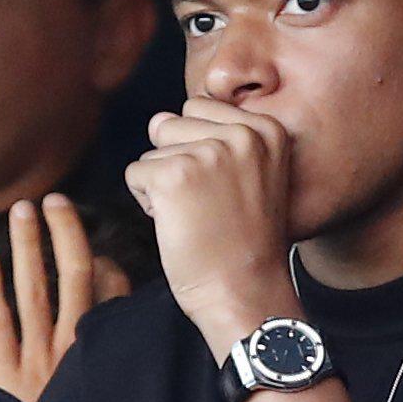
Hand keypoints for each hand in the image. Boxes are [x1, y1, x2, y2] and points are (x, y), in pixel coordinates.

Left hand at [0, 194, 128, 401]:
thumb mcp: (110, 401)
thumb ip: (113, 367)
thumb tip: (122, 332)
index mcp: (104, 353)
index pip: (113, 291)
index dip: (106, 262)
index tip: (98, 247)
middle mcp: (76, 349)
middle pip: (76, 276)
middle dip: (65, 234)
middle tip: (55, 199)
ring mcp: (40, 359)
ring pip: (35, 290)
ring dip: (29, 246)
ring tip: (22, 210)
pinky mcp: (8, 376)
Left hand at [125, 98, 297, 357]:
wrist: (246, 293)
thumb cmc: (244, 242)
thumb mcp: (253, 176)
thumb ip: (215, 138)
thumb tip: (157, 119)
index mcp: (267, 129)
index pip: (201, 109)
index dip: (201, 151)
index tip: (227, 190)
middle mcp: (242, 133)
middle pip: (173, 125)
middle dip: (179, 163)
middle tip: (210, 206)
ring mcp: (208, 153)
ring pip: (153, 151)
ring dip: (163, 185)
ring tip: (197, 216)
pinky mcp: (174, 176)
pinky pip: (135, 173)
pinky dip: (148, 203)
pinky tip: (179, 225)